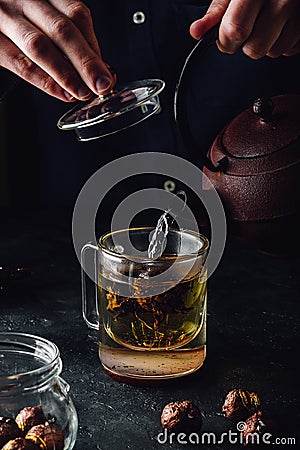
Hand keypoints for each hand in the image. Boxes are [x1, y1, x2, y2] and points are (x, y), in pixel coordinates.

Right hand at [0, 0, 115, 101]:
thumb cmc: (15, 17)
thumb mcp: (42, 15)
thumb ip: (66, 37)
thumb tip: (98, 67)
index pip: (75, 14)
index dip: (93, 45)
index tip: (106, 71)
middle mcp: (23, 0)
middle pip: (62, 31)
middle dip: (87, 62)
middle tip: (102, 85)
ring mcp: (4, 18)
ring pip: (40, 47)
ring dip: (67, 75)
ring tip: (83, 93)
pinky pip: (20, 64)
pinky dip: (44, 81)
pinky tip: (62, 93)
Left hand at [190, 0, 299, 58]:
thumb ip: (216, 11)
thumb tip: (196, 32)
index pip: (235, 31)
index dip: (226, 41)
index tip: (225, 38)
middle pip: (254, 49)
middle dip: (245, 45)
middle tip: (248, 27)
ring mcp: (297, 12)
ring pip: (272, 52)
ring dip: (265, 44)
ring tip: (266, 22)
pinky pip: (289, 49)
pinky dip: (282, 41)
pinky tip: (280, 25)